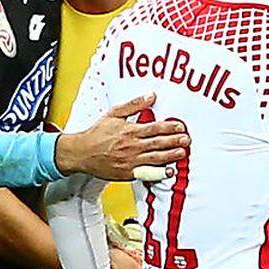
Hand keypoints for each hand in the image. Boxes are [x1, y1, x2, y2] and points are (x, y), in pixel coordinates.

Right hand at [55, 93, 189, 179]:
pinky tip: (169, 172)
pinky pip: (147, 173)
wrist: (81, 153)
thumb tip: (152, 95)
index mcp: (130, 131)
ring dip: (171, 156)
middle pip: (158, 143)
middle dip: (175, 141)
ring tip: (182, 153)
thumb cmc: (97, 133)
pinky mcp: (128, 173)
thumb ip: (134, 105)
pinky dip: (160, 173)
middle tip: (187, 140)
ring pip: (156, 158)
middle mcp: (132, 146)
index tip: (181, 127)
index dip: (170, 127)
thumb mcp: (114, 113)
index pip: (155, 128)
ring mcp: (131, 161)